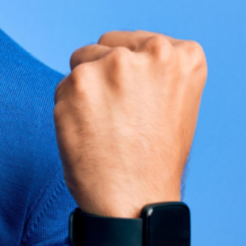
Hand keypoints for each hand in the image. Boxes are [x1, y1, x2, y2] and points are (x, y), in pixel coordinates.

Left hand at [53, 30, 206, 217]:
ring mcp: (114, 66)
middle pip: (104, 47)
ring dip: (85, 92)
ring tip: (107, 128)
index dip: (131, 74)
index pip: (135, 42)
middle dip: (104, 76)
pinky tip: (88, 135)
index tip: (141, 105)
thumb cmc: (154, 158)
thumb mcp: (177, 102)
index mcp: (183, 55)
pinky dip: (68, 110)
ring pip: (81, 65)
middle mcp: (152, 53)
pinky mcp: (79, 83)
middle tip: (122, 119)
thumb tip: (116, 49)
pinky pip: (62, 88)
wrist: (135, 203)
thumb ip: (155, 69)